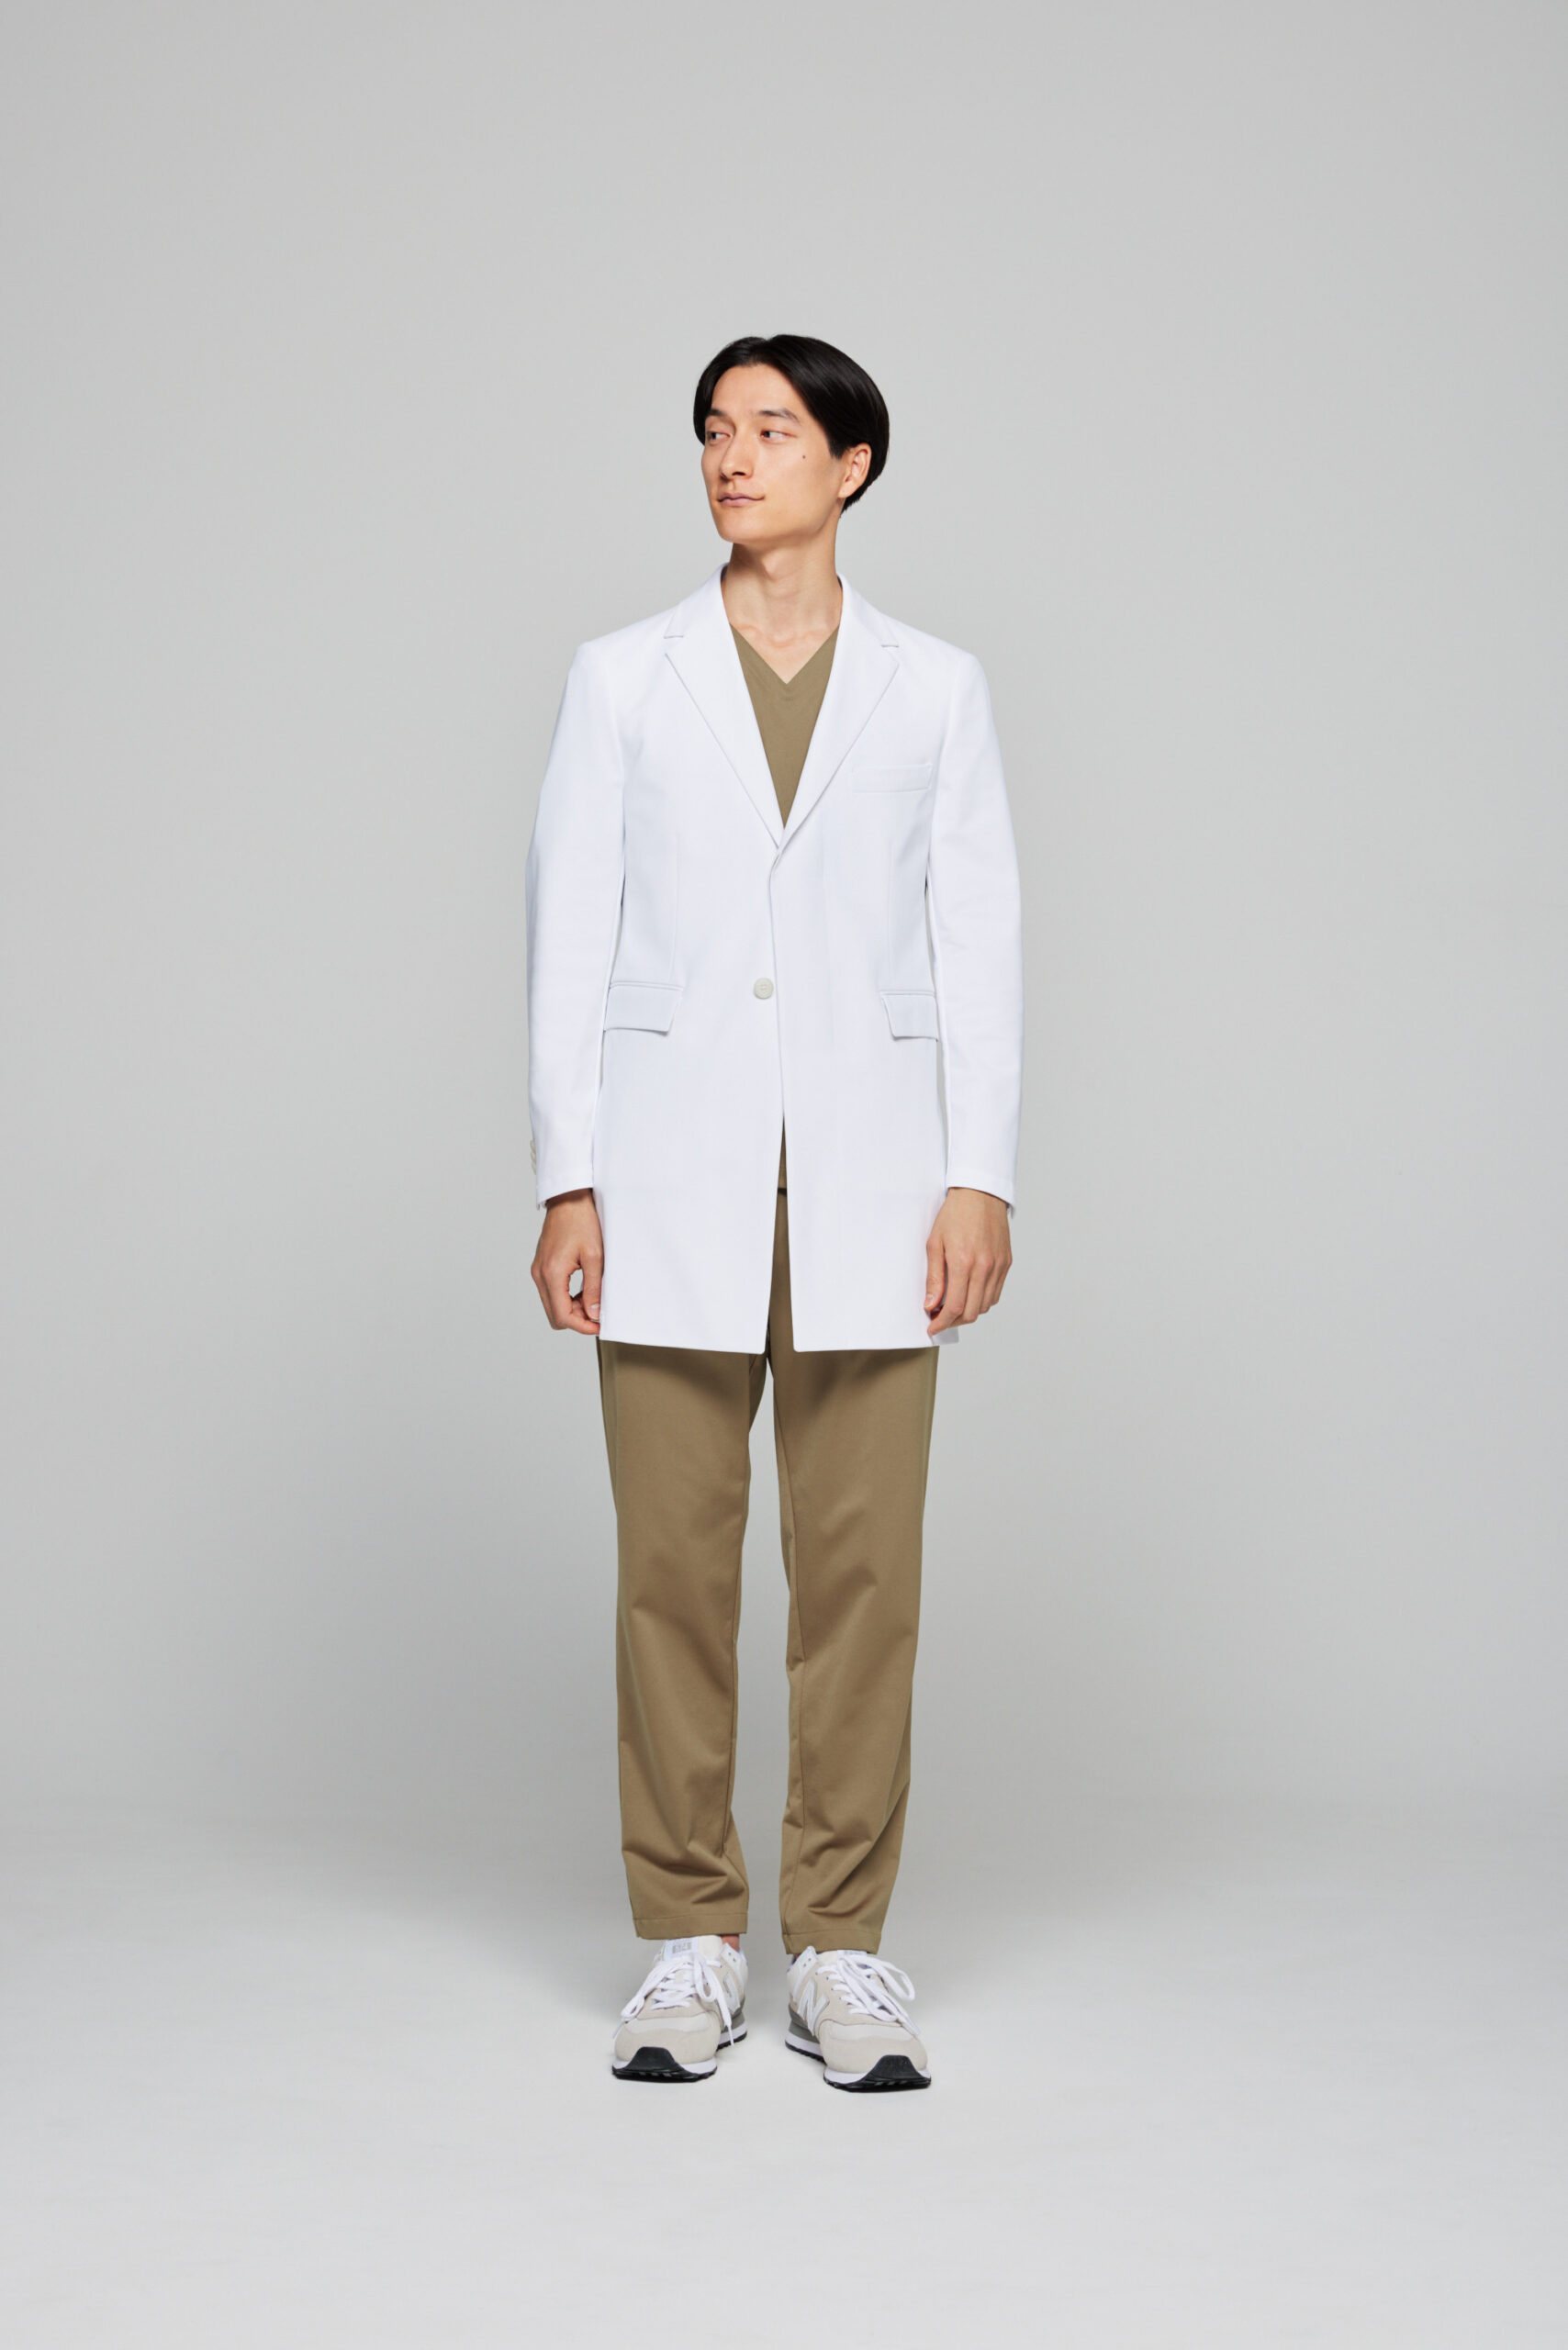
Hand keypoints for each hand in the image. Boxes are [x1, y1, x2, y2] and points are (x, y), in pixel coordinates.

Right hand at [531, 1189, 604, 1334]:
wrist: (569, 1200)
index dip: (582, 1326)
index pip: (562, 1316)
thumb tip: (593, 1314)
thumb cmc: (582, 1222)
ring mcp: (538, 1271)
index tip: (599, 1326)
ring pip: (552, 1305)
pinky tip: (583, 1290)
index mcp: (552, 1274)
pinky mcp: (541, 1267)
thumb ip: (593, 1288)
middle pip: (554, 1315)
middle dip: (577, 1319)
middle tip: (598, 1312)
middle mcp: (540, 1275)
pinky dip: (566, 1298)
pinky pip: (551, 1293)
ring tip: (593, 1298)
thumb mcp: (594, 1257)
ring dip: (572, 1309)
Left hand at [924, 1187, 1010, 1333]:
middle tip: (939, 1318)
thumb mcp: (934, 1243)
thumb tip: (931, 1304)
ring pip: (985, 1305)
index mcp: (963, 1262)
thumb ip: (934, 1277)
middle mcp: (985, 1267)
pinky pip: (995, 1293)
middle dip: (953, 1321)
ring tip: (953, 1306)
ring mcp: (998, 1266)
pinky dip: (982, 1300)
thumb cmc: (954, 1215)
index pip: (954, 1307)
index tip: (932, 1327)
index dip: (942, 1323)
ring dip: (968, 1312)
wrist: (980, 1194)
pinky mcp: (1006, 1263)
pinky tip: (969, 1294)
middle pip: (972, 1312)